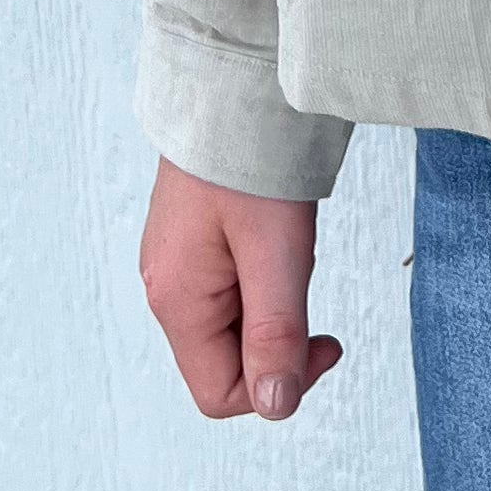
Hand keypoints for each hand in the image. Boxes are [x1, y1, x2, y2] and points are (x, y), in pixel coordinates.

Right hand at [138, 160, 344, 422]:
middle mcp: (165, 289)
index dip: (278, 386)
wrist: (232, 85)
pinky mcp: (192, 242)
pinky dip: (263, 279)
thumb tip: (275, 405)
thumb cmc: (251, 162)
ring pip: (232, 325)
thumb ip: (275, 334)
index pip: (219, 393)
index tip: (325, 341)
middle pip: (225, 362)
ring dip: (273, 306)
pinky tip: (276, 237)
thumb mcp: (276, 253)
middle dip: (277, 340)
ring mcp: (175, 264)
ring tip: (289, 248)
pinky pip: (231, 289)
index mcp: (175, 301)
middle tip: (306, 280)